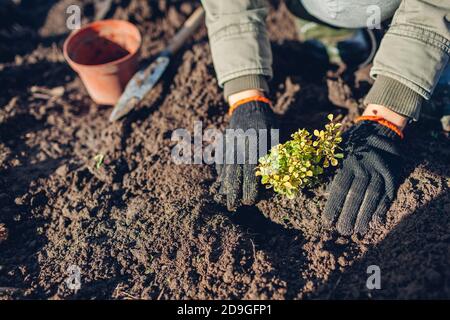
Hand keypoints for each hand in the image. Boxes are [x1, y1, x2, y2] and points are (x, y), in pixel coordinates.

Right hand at [217, 99, 275, 209]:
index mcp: (254, 143)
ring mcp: (229, 144)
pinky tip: (221, 184)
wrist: (248, 105)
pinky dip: (220, 173)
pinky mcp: (223, 143)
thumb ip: (272, 154)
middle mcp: (239, 145)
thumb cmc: (266, 122)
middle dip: (233, 191)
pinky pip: (220, 161)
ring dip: (225, 185)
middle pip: (235, 172)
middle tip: (233, 206)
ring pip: (225, 168)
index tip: (250, 201)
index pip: (251, 169)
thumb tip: (272, 177)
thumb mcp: (274, 135)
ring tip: (225, 200)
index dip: (250, 186)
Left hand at [323, 119, 402, 234]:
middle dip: (349, 214)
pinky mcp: (391, 173)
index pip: (339, 187)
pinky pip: (388, 193)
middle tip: (343, 231)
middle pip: (356, 194)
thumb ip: (330, 172)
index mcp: (346, 162)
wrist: (377, 129)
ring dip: (365, 215)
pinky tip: (376, 221)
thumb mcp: (336, 153)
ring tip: (359, 230)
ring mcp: (378, 170)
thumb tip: (322, 193)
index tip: (327, 221)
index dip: (333, 205)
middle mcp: (363, 166)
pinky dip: (382, 208)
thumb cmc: (350, 146)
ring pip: (372, 195)